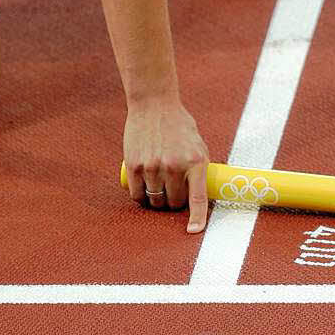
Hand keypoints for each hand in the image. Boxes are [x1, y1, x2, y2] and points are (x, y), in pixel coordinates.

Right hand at [123, 99, 209, 232]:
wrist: (154, 103)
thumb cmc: (178, 124)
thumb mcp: (197, 144)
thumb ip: (198, 168)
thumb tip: (201, 196)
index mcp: (195, 161)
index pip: (197, 198)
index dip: (197, 218)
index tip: (193, 231)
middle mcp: (174, 166)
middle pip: (173, 203)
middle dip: (173, 201)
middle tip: (172, 191)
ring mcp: (153, 166)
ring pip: (154, 201)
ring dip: (156, 200)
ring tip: (158, 188)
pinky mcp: (134, 165)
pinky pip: (137, 194)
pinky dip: (140, 196)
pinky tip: (143, 189)